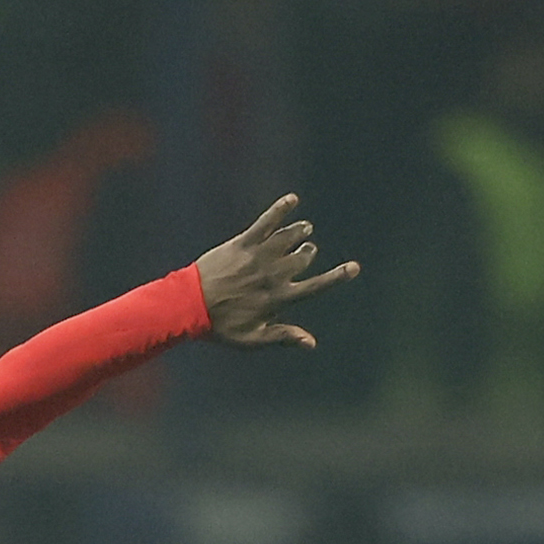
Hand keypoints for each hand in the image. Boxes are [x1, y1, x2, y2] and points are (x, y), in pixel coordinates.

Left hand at [196, 194, 360, 349]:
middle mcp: (272, 275)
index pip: (315, 286)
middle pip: (302, 258)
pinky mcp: (243, 243)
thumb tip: (312, 343)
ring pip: (289, 238)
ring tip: (305, 230)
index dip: (337, 277)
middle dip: (308, 253)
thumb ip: (283, 336)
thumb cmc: (221, 326)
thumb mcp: (252, 339)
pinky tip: (292, 200)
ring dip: (300, 232)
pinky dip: (281, 210)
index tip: (354, 267)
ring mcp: (258, 257)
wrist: (189, 305)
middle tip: (307, 250)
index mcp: (278, 299)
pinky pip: (266, 222)